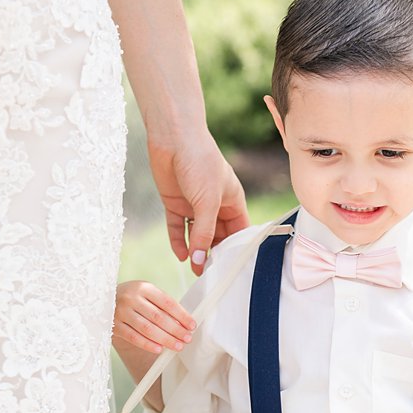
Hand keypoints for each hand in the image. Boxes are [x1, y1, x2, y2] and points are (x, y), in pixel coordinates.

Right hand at [113, 281, 193, 354]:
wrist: (101, 300)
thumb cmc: (132, 298)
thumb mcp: (146, 295)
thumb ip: (162, 306)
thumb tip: (183, 324)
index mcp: (143, 287)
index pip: (167, 302)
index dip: (182, 315)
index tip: (192, 326)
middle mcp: (131, 297)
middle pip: (158, 317)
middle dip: (176, 330)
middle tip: (187, 339)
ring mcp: (120, 311)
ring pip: (147, 328)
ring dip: (165, 339)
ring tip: (178, 346)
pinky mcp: (113, 325)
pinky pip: (133, 337)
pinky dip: (147, 344)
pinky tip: (159, 349)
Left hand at [151, 133, 248, 273]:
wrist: (173, 139)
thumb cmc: (200, 163)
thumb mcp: (207, 201)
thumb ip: (204, 232)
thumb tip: (200, 260)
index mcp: (232, 202)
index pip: (239, 231)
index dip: (237, 248)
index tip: (233, 268)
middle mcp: (215, 205)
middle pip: (217, 236)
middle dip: (214, 253)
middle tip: (212, 273)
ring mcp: (194, 205)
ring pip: (197, 234)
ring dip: (196, 251)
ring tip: (196, 270)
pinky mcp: (175, 203)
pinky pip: (178, 228)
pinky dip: (179, 241)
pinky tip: (181, 254)